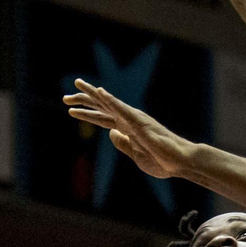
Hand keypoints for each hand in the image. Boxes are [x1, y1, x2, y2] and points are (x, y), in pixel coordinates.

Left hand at [63, 79, 197, 179]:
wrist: (180, 162)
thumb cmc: (162, 160)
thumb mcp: (135, 155)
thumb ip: (122, 143)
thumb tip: (111, 133)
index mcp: (127, 129)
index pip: (102, 118)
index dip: (86, 113)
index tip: (70, 110)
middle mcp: (129, 120)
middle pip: (102, 107)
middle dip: (84, 100)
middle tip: (65, 97)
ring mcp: (134, 119)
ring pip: (109, 103)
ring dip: (93, 94)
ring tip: (77, 84)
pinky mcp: (140, 122)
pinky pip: (122, 109)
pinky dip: (110, 100)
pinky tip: (99, 92)